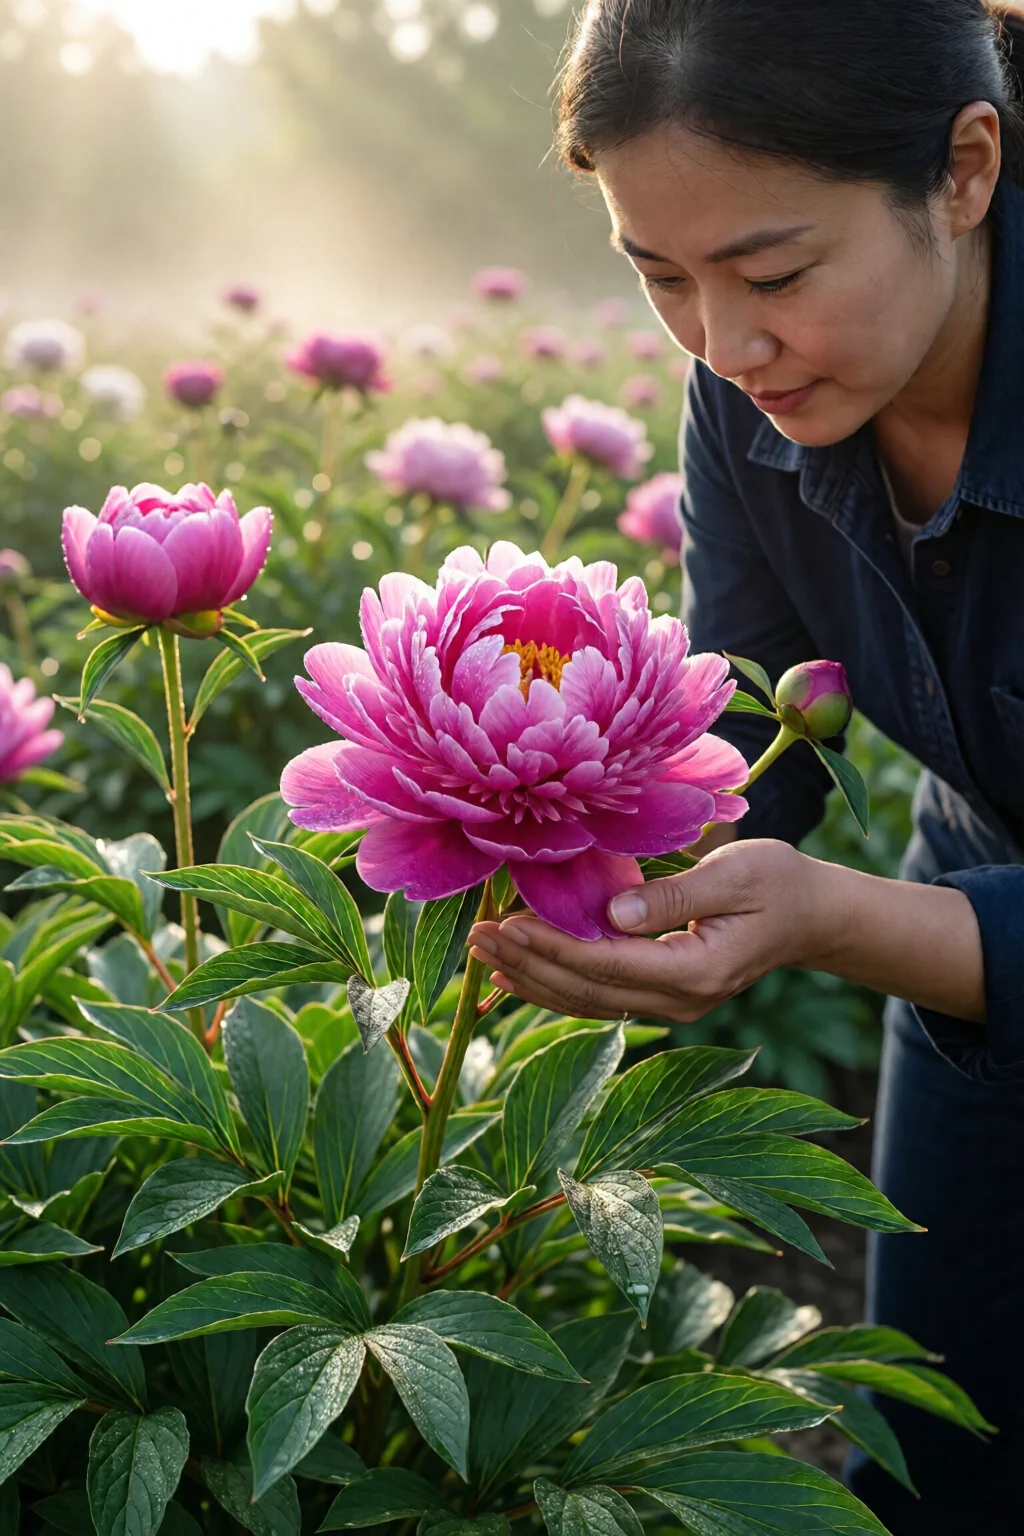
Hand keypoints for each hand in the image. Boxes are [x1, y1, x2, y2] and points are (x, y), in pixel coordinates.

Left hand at [469, 839, 837, 1023]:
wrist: (814, 917)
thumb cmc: (779, 882)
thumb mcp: (736, 874)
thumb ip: (674, 895)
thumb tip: (611, 911)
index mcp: (697, 973)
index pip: (608, 964)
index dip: (554, 947)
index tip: (508, 924)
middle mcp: (680, 1001)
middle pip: (588, 989)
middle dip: (528, 964)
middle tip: (478, 936)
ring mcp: (671, 1005)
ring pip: (587, 1001)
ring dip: (532, 979)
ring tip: (483, 954)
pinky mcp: (663, 995)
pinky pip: (599, 997)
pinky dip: (555, 985)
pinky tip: (518, 974)